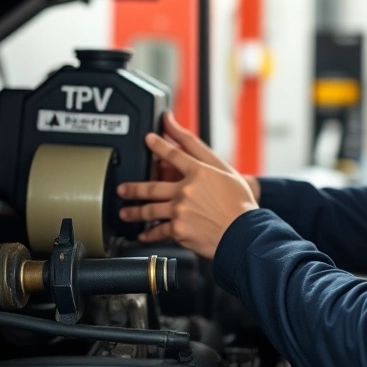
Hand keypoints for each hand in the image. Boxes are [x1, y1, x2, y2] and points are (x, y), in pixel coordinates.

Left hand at [118, 116, 258, 258]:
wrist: (244, 233)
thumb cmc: (239, 202)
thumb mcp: (225, 170)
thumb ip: (200, 149)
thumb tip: (182, 131)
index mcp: (199, 172)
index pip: (173, 153)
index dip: (157, 144)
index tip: (147, 139)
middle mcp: (186, 190)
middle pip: (151, 186)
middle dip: (133, 188)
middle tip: (123, 189)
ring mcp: (180, 211)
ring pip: (149, 210)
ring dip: (134, 212)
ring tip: (126, 213)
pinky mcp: (179, 230)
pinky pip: (158, 232)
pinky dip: (148, 234)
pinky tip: (143, 234)